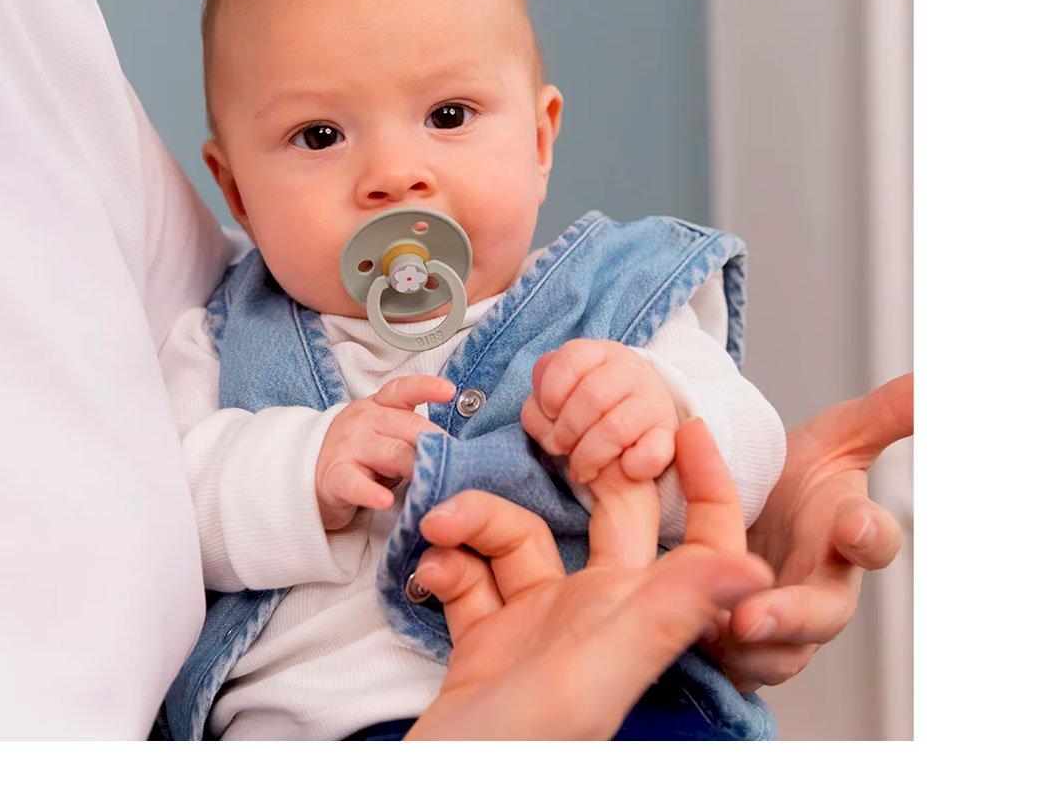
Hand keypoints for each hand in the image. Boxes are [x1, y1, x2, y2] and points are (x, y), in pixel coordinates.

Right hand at [315, 375, 454, 529]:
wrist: (307, 476)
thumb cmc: (359, 456)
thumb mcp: (385, 436)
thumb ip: (413, 437)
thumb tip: (455, 451)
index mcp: (379, 406)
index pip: (403, 390)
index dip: (426, 387)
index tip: (449, 390)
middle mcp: (364, 420)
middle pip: (410, 427)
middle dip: (437, 446)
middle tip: (459, 466)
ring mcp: (348, 447)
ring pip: (392, 453)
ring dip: (417, 469)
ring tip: (433, 484)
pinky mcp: (335, 477)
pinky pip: (355, 483)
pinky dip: (371, 492)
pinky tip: (384, 500)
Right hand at [405, 419, 772, 739]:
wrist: (433, 791)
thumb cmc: (513, 750)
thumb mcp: (595, 675)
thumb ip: (666, 617)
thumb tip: (753, 569)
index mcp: (632, 620)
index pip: (692, 542)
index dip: (700, 485)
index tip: (685, 425)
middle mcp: (593, 615)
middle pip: (604, 518)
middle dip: (577, 472)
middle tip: (549, 433)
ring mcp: (537, 625)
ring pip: (518, 538)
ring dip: (475, 522)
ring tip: (439, 528)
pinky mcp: (487, 640)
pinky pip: (472, 578)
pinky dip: (447, 566)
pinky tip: (428, 574)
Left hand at [520, 339, 676, 485]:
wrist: (639, 419)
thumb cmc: (589, 407)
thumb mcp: (562, 393)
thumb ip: (542, 396)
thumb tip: (539, 408)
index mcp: (600, 353)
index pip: (571, 358)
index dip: (550, 392)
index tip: (549, 413)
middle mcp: (631, 370)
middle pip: (591, 397)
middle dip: (566, 431)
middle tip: (560, 448)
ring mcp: (653, 400)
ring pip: (615, 429)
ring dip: (588, 456)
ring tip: (580, 469)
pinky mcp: (669, 434)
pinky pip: (651, 454)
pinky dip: (632, 467)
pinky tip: (621, 469)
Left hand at [701, 374, 912, 690]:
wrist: (743, 504)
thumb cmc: (795, 478)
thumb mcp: (834, 440)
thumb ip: (881, 417)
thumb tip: (927, 383)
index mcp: (848, 537)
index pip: (874, 539)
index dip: (869, 534)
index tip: (855, 525)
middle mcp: (821, 587)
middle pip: (820, 617)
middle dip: (790, 617)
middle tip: (753, 616)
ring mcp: (780, 620)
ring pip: (774, 656)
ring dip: (744, 648)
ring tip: (709, 632)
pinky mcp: (735, 641)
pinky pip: (727, 661)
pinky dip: (707, 654)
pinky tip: (681, 638)